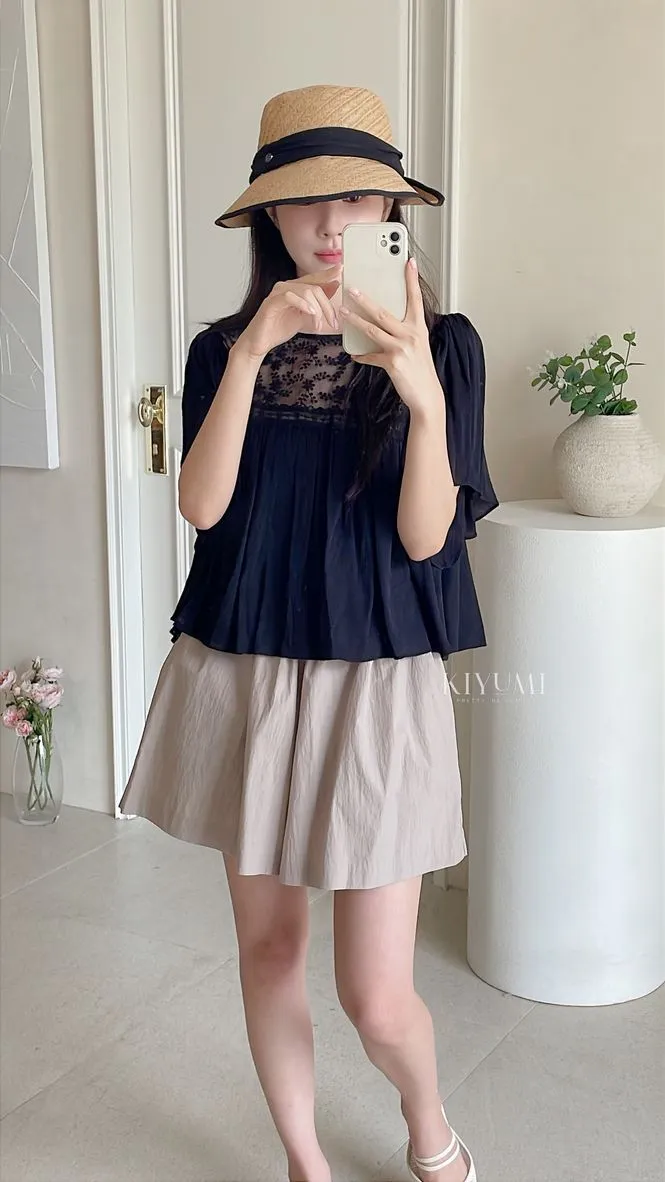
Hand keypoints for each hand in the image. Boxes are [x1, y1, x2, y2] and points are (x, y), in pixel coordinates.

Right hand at [235, 265, 341, 360]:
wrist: (260, 342)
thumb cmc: (279, 329)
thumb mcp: (305, 316)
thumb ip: (317, 303)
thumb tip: (334, 286)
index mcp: (294, 289)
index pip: (314, 279)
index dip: (328, 273)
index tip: (341, 269)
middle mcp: (285, 287)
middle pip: (314, 288)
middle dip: (327, 306)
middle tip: (333, 322)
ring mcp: (277, 293)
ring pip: (306, 292)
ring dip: (317, 310)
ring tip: (318, 326)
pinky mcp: (271, 303)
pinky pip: (290, 297)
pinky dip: (303, 304)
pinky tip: (310, 313)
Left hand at [339, 258, 442, 414]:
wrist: (427, 395)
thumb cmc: (421, 369)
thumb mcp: (418, 345)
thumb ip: (405, 331)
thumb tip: (386, 321)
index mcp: (419, 328)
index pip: (415, 299)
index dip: (412, 279)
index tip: (408, 262)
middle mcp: (411, 335)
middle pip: (383, 312)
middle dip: (365, 299)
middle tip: (351, 288)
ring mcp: (401, 348)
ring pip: (372, 329)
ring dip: (355, 320)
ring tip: (343, 313)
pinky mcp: (392, 363)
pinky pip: (371, 356)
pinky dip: (362, 355)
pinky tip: (355, 354)